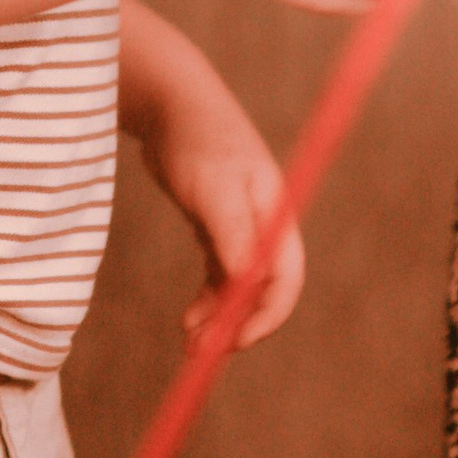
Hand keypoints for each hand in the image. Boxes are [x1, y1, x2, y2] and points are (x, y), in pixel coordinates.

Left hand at [119, 0, 300, 346]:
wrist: (172, 106)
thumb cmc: (197, 142)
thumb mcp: (214, 189)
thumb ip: (233, 234)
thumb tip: (248, 282)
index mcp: (276, 217)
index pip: (285, 280)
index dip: (265, 316)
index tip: (233, 342)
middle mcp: (265, 226)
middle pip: (261, 290)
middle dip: (235, 323)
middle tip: (200, 351)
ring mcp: (242, 228)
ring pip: (237, 288)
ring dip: (217, 316)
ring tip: (188, 340)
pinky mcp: (218, 227)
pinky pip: (219, 275)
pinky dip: (206, 298)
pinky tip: (188, 317)